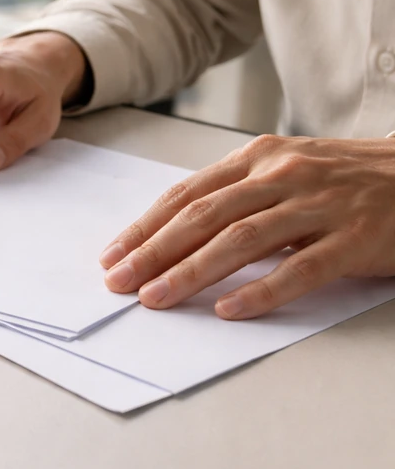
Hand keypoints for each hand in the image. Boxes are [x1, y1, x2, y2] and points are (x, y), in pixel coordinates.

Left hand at [99, 135, 394, 318]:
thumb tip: (175, 237)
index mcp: (258, 159)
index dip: (145, 226)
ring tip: (156, 298)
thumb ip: (237, 197)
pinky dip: (261, 291)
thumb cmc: (348, 179)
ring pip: (241, 239)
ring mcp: (320, 205)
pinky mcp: (355, 237)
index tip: (112, 255)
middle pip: (203, 216)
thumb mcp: (286, 173)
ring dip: (191, 271)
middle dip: (153, 252)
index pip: (187, 194)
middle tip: (119, 282)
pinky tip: (229, 310)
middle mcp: (282, 175)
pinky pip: (300, 268)